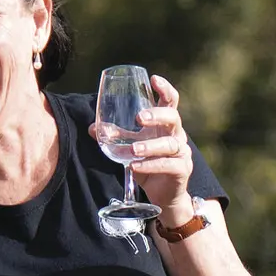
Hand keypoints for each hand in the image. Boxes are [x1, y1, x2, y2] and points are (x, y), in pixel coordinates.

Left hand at [121, 75, 200, 224]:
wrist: (163, 196)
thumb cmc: (148, 165)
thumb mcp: (131, 148)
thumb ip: (117, 137)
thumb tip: (93, 128)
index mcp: (165, 126)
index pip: (170, 102)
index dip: (165, 89)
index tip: (154, 79)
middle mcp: (176, 135)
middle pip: (173, 117)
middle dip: (157, 115)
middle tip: (139, 118)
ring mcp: (182, 152)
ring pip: (169, 143)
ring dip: (150, 146)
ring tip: (133, 150)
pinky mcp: (182, 169)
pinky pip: (168, 164)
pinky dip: (151, 165)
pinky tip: (136, 166)